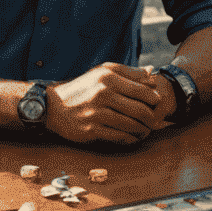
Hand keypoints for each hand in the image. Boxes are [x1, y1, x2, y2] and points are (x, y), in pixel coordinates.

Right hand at [46, 62, 169, 144]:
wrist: (54, 106)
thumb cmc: (84, 88)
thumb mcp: (103, 73)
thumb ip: (128, 72)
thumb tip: (151, 73)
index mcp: (108, 77)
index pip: (142, 90)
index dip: (154, 98)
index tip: (157, 103)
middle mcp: (104, 93)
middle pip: (140, 109)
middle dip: (151, 117)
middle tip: (155, 121)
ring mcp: (97, 112)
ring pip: (131, 124)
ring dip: (143, 130)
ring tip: (146, 130)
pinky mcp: (92, 129)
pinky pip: (119, 136)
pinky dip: (130, 138)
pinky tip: (133, 137)